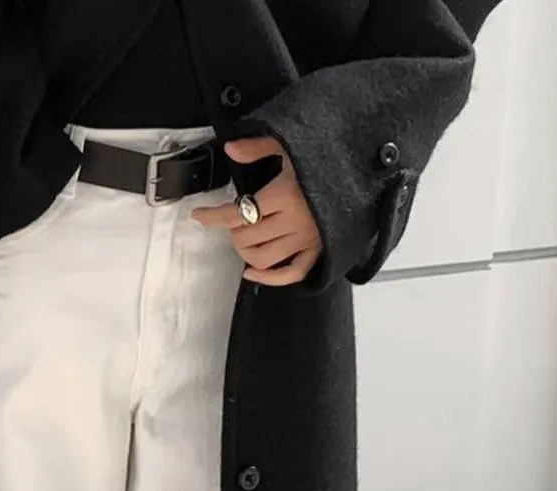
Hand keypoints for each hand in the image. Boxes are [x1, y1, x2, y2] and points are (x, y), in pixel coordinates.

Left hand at [191, 136, 322, 285]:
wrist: (357, 175)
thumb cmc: (322, 160)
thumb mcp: (289, 145)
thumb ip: (257, 148)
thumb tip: (229, 150)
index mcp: (283, 195)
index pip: (237, 213)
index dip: (213, 217)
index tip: (198, 215)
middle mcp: (293, 222)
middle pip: (246, 238)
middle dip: (232, 231)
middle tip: (233, 221)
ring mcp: (306, 240)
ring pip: (263, 259)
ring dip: (245, 252)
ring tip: (243, 239)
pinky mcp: (317, 251)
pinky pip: (291, 274)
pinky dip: (269, 278)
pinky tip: (252, 273)